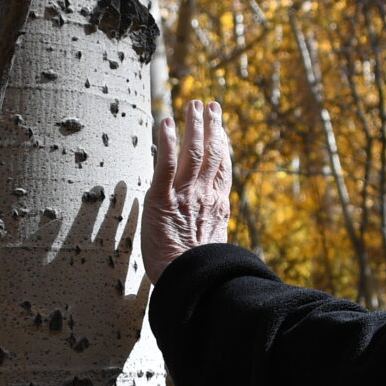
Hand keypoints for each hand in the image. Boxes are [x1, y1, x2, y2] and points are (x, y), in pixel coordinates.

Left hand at [143, 99, 232, 284]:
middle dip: (212, 126)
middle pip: (213, 152)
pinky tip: (166, 122)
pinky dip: (166, 141)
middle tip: (210, 104)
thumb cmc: (199, 271)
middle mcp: (204, 194)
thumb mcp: (213, 245)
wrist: (188, 281)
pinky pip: (165, 163)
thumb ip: (212, 227)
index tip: (222, 127)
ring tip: (193, 104)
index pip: (223, 167)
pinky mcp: (162, 197)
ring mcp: (184, 194)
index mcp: (218, 206)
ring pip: (193, 151)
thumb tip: (212, 223)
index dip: (224, 144)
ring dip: (193, 125)